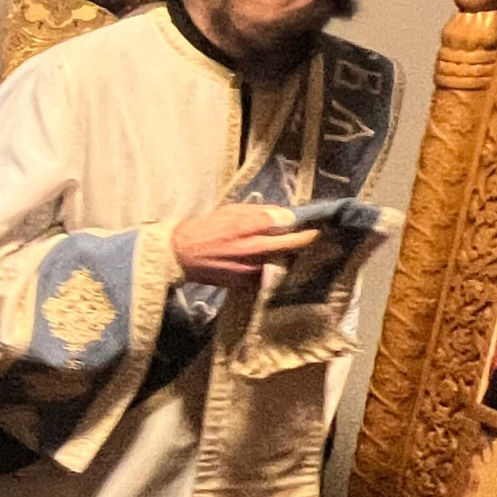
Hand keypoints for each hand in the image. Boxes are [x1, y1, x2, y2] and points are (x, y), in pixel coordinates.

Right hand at [170, 204, 319, 286]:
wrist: (179, 255)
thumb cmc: (206, 229)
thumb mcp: (232, 212)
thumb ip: (261, 215)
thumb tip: (288, 217)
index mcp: (257, 241)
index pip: (294, 239)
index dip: (309, 234)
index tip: (317, 229)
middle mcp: (258, 262)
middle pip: (289, 255)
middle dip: (299, 247)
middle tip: (306, 238)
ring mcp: (251, 275)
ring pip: (277, 265)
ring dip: (284, 258)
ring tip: (284, 250)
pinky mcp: (243, 285)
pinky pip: (264, 275)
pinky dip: (269, 268)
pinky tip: (265, 261)